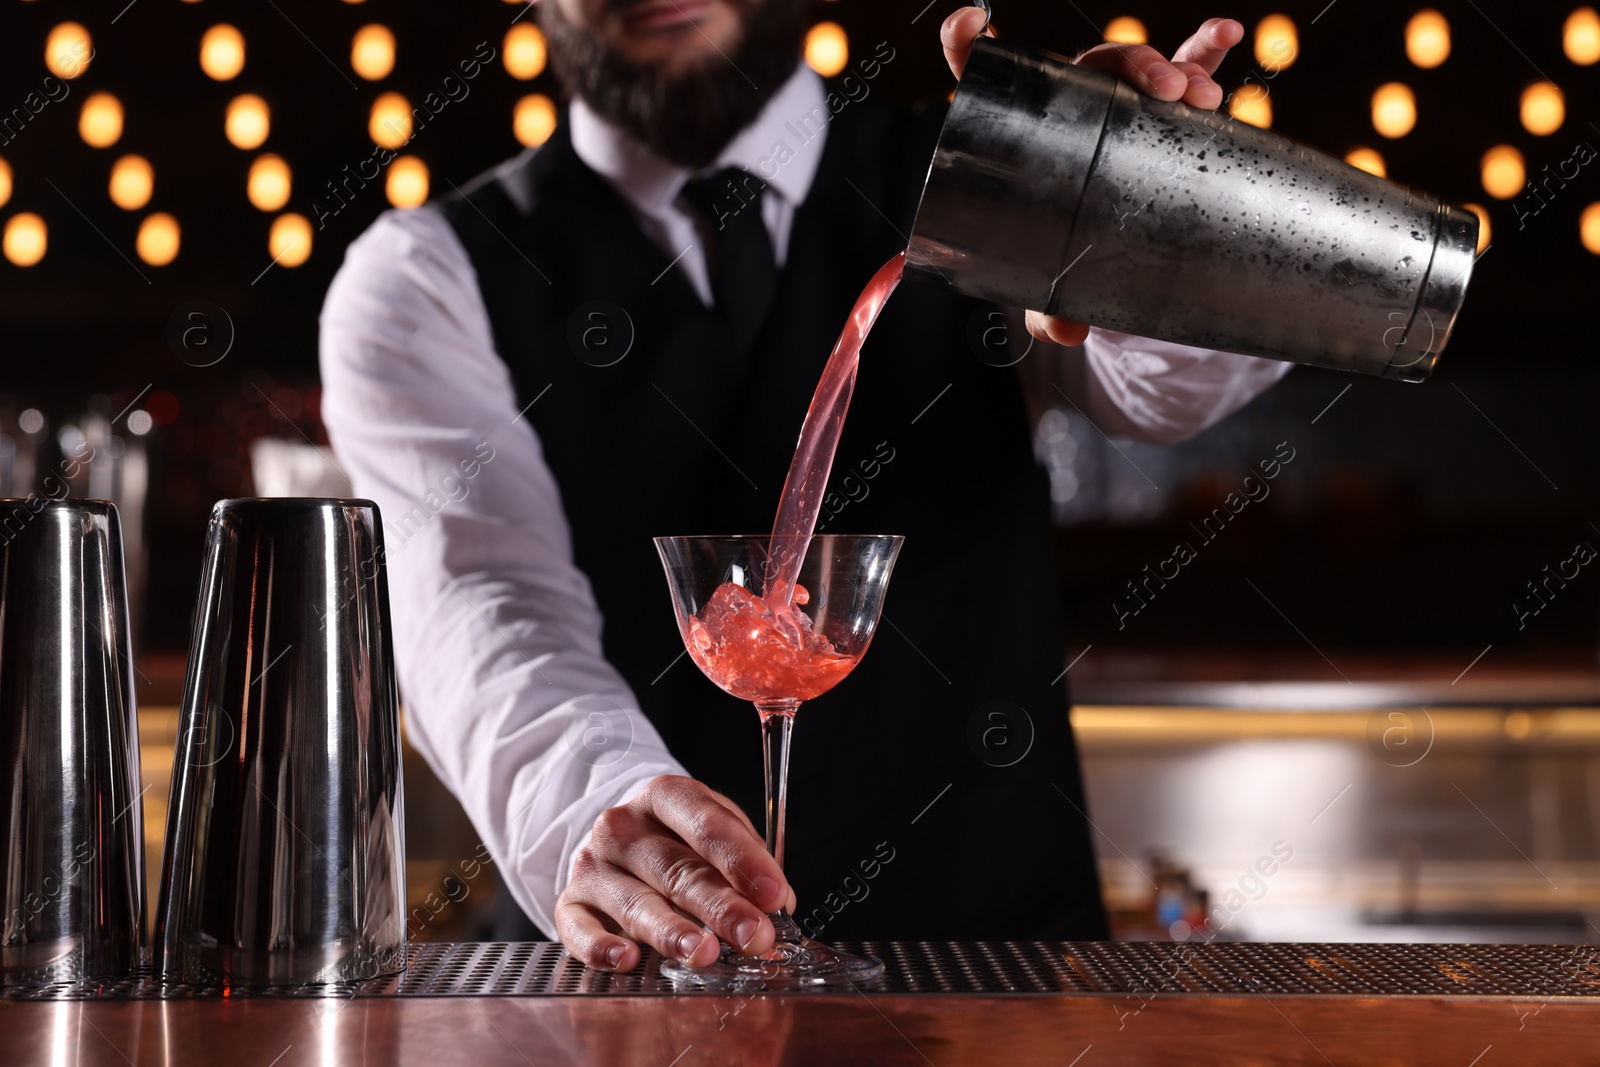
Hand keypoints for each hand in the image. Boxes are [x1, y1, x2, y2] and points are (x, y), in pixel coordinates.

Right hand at [554, 774, 794, 971]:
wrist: (614, 840)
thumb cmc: (675, 838)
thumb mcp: (713, 829)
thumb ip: (746, 860)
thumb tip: (777, 905)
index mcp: (665, 796)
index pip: (707, 824)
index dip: (743, 860)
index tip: (774, 894)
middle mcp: (623, 826)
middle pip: (677, 870)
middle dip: (721, 907)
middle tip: (755, 936)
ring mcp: (593, 865)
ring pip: (637, 903)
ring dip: (674, 932)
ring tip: (705, 953)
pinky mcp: (570, 903)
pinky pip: (581, 929)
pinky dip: (602, 947)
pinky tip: (628, 960)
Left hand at [939, 9, 1244, 346]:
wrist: (1117, 257)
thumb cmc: (1068, 256)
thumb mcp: (1053, 285)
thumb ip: (1049, 309)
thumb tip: (1064, 331)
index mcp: (1023, 135)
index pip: (986, 79)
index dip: (969, 44)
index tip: (966, 22)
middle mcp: (1068, 108)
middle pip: (1085, 67)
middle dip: (1130, 65)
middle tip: (1162, 93)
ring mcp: (1117, 105)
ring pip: (1136, 67)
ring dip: (1171, 66)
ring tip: (1198, 95)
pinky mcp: (1162, 113)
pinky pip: (1186, 69)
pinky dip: (1205, 49)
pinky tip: (1227, 33)